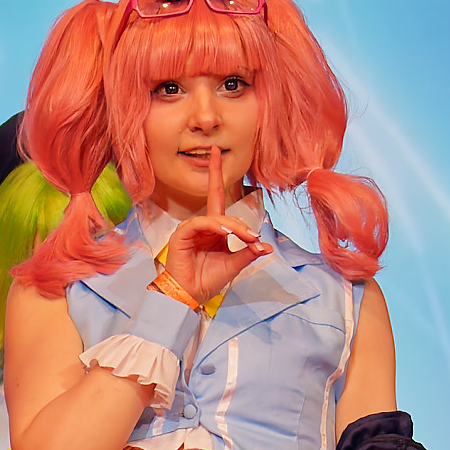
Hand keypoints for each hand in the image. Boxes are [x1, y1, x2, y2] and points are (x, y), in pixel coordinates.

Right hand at [163, 147, 272, 303]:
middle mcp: (202, 225)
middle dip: (231, 205)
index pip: (217, 197)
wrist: (190, 296)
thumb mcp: (234, 265)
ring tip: (244, 237)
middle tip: (244, 214)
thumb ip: (248, 253)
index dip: (217, 175)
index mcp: (214, 229)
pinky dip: (215, 227)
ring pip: (215, 218)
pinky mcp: (182, 234)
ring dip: (232, 227)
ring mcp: (191, 228)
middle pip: (220, 207)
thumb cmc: (207, 281)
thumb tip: (266, 246)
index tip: (218, 153)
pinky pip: (201, 224)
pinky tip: (226, 233)